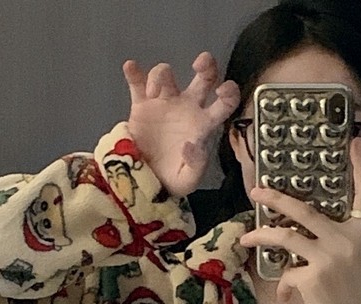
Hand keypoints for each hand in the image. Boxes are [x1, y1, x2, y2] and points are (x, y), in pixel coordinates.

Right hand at [123, 51, 239, 197]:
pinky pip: (137, 83)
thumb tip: (192, 144)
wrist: (144, 182)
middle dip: (206, 64)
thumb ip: (196, 166)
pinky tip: (130, 67)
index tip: (223, 90)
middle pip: (203, 77)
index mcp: (203, 124)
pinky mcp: (142, 106)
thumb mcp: (188, 181)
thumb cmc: (172, 180)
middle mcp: (187, 108)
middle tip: (199, 64)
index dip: (229, 93)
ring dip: (161, 76)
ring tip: (153, 95)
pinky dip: (134, 73)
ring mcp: (164, 103)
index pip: (225, 103)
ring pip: (166, 74)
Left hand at [239, 140, 360, 303]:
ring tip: (247, 237)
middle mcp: (347, 241)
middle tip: (257, 192)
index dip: (359, 169)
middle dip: (276, 199)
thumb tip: (303, 243)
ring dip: (262, 236)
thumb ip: (339, 248)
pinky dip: (284, 285)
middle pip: (306, 211)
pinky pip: (287, 273)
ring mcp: (329, 257)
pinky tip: (289, 298)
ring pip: (286, 236)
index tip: (354, 142)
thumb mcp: (359, 268)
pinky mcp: (312, 277)